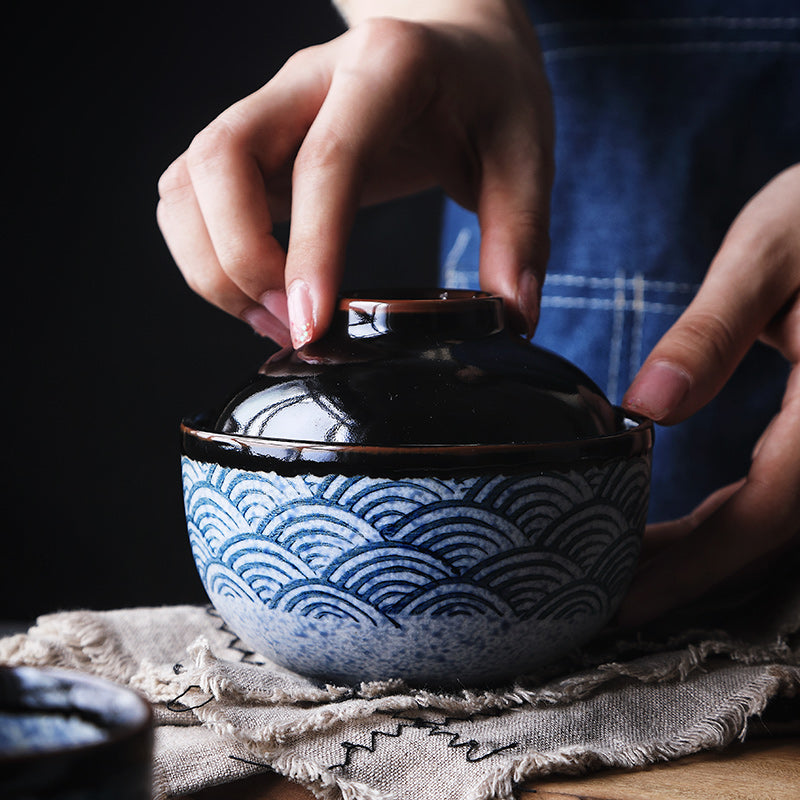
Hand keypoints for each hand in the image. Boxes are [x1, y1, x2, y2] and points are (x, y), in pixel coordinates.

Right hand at [156, 0, 552, 346]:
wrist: (456, 43)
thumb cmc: (488, 91)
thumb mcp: (527, 153)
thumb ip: (520, 235)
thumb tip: (511, 318)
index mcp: (386, 68)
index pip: (326, 160)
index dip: (311, 247)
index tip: (312, 323)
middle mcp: (308, 78)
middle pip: (219, 162)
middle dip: (239, 262)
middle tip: (296, 325)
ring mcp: (270, 108)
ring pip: (188, 183)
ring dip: (212, 267)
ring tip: (276, 320)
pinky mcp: (255, 142)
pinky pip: (192, 198)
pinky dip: (208, 257)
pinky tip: (262, 296)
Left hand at [618, 163, 799, 626]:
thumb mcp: (769, 253)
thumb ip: (712, 332)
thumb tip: (645, 409)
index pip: (761, 512)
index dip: (691, 565)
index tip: (622, 599)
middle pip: (766, 534)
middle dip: (687, 575)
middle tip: (606, 601)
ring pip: (775, 522)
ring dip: (703, 555)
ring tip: (628, 569)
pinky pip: (781, 493)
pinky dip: (727, 521)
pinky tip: (681, 527)